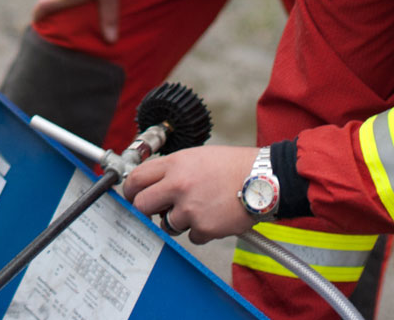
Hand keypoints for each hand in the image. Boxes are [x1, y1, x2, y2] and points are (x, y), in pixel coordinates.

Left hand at [122, 145, 259, 242]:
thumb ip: (173, 170)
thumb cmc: (233, 166)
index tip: (131, 195)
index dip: (130, 190)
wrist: (263, 179)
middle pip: (142, 205)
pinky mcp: (204, 227)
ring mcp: (190, 208)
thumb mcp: (197, 157)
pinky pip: (191, 236)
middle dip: (146, 210)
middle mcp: (178, 185)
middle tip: (155, 210)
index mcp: (175, 164)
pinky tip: (214, 217)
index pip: (136, 178)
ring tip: (198, 209)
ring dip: (177, 221)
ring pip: (167, 224)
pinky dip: (200, 231)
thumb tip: (153, 184)